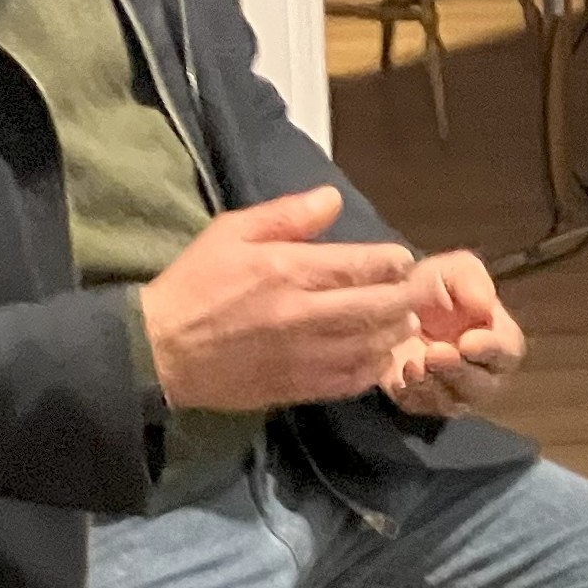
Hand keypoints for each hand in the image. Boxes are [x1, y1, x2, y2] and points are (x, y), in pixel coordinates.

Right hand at [140, 188, 421, 413]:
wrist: (164, 351)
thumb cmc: (195, 284)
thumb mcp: (231, 232)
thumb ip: (286, 216)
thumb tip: (332, 199)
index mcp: (287, 270)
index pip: (358, 265)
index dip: (390, 263)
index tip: (403, 260)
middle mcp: (303, 315)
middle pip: (376, 308)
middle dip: (407, 299)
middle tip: (422, 292)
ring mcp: (305, 356)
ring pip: (371, 346)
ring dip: (395, 333)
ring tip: (405, 321)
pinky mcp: (300, 388)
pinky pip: (352, 380)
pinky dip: (373, 367)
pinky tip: (378, 355)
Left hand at [383, 250, 525, 416]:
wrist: (391, 307)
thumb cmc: (433, 288)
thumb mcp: (451, 271)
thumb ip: (469, 278)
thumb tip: (484, 302)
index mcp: (498, 339)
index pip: (508, 352)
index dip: (491, 349)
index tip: (467, 341)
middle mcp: (483, 374)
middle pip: (483, 386)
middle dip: (458, 371)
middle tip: (435, 353)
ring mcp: (454, 394)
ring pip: (453, 402)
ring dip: (434, 384)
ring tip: (415, 363)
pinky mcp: (423, 403)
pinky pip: (422, 407)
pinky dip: (412, 393)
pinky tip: (401, 374)